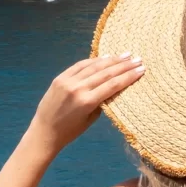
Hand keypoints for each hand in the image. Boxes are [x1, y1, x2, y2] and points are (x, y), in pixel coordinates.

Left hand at [30, 54, 144, 148]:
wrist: (44, 131)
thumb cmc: (70, 131)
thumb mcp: (90, 119)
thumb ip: (102, 101)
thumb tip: (112, 86)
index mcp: (87, 101)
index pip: (113, 85)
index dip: (129, 76)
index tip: (141, 70)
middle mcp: (78, 88)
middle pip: (106, 73)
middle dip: (124, 65)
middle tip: (137, 59)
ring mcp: (68, 80)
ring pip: (94, 66)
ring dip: (112, 59)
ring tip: (125, 55)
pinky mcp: (60, 77)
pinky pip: (80, 65)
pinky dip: (94, 60)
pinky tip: (105, 57)